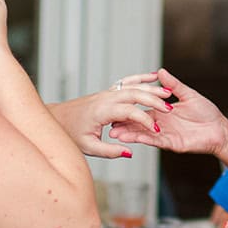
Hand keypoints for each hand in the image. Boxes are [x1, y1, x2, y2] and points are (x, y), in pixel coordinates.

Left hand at [47, 74, 171, 158]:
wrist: (57, 118)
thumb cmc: (71, 133)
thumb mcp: (88, 147)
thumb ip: (109, 151)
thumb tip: (129, 152)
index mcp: (102, 111)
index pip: (129, 112)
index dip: (145, 120)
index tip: (157, 129)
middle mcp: (106, 98)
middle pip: (134, 94)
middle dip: (154, 100)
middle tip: (170, 109)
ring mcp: (107, 93)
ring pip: (133, 85)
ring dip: (151, 87)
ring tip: (168, 91)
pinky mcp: (108, 92)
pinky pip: (127, 81)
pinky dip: (141, 78)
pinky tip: (154, 75)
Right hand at [110, 66, 227, 159]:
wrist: (219, 129)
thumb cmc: (207, 113)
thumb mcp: (189, 95)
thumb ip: (173, 86)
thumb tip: (161, 72)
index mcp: (164, 112)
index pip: (143, 110)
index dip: (130, 109)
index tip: (116, 106)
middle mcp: (162, 124)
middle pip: (139, 123)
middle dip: (124, 124)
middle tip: (109, 123)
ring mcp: (166, 134)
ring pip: (144, 134)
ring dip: (129, 134)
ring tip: (115, 133)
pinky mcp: (172, 143)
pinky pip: (156, 141)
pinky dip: (144, 139)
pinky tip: (134, 138)